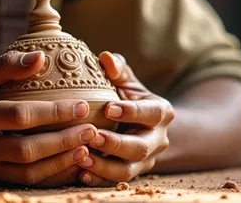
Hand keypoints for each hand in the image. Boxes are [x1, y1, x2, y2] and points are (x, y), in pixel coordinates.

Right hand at [0, 51, 97, 186]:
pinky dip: (45, 176)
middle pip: (27, 150)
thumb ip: (5, 66)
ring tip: (84, 150)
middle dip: (64, 141)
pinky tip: (64, 165)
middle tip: (92, 131)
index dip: (54, 113)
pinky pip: (17, 184)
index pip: (19, 115)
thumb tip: (42, 58)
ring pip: (25, 173)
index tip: (82, 106)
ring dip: (59, 163)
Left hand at [76, 52, 173, 185]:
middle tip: (92, 136)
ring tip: (81, 158)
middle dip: (115, 144)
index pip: (150, 113)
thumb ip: (117, 69)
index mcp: (160, 112)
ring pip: (127, 170)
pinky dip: (97, 179)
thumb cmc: (126, 95)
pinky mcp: (130, 175)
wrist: (138, 124)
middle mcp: (157, 140)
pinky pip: (114, 182)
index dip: (131, 111)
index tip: (108, 108)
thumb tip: (105, 58)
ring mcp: (145, 161)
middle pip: (140, 147)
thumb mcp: (126, 80)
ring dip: (104, 166)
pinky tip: (80, 174)